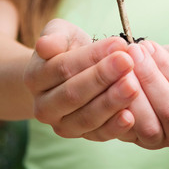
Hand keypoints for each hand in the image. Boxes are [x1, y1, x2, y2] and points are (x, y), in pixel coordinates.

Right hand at [24, 19, 138, 138]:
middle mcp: (43, 106)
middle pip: (73, 94)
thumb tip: (44, 45)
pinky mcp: (81, 136)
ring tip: (133, 86)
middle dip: (103, 77)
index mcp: (35, 77)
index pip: (63, 67)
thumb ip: (53, 37)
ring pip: (86, 117)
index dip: (91, 56)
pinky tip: (130, 116)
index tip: (118, 43)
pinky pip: (97, 135)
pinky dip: (114, 127)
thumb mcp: (59, 33)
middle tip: (128, 62)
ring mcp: (61, 124)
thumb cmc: (67, 47)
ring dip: (111, 102)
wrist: (69, 72)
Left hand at [117, 41, 168, 148]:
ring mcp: (159, 141)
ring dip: (133, 95)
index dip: (166, 66)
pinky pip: (126, 132)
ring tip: (122, 68)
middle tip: (131, 52)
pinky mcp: (135, 142)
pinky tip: (110, 86)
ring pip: (149, 126)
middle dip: (148, 77)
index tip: (147, 45)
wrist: (158, 80)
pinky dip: (117, 110)